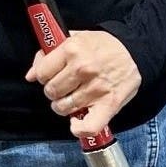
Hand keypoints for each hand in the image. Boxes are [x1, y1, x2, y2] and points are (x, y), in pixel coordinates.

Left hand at [24, 30, 140, 138]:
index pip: (42, 73)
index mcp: (72, 49)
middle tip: (62, 87)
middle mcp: (82, 69)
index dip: (43, 76)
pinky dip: (79, 128)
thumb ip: (50, 54)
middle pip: (51, 91)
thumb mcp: (75, 38)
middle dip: (53, 91)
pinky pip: (88, 126)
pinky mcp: (109, 104)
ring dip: (63, 107)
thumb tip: (30, 75)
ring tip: (71, 100)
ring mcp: (95, 88)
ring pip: (64, 108)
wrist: (135, 51)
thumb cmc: (103, 45)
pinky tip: (76, 122)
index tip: (49, 76)